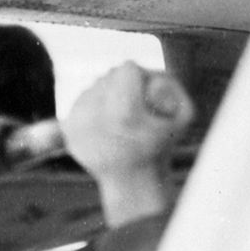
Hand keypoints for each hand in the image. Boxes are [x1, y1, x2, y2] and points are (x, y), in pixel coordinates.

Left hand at [63, 64, 194, 226]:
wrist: (131, 181)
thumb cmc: (161, 147)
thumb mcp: (182, 115)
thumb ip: (170, 85)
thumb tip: (147, 77)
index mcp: (123, 114)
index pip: (127, 69)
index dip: (142, 79)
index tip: (146, 100)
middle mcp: (95, 116)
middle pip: (110, 76)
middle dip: (124, 87)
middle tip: (135, 112)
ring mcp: (77, 122)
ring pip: (94, 86)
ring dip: (108, 96)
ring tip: (121, 122)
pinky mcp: (67, 129)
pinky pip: (82, 100)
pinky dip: (95, 108)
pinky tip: (106, 126)